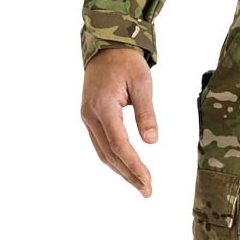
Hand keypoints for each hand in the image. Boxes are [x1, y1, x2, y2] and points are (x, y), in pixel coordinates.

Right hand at [80, 47, 157, 195]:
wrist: (105, 47)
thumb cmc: (126, 62)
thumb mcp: (142, 83)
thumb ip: (146, 113)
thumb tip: (152, 142)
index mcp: (103, 106)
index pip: (120, 145)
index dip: (134, 166)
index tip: (148, 182)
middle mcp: (91, 115)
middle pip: (110, 154)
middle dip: (129, 175)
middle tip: (148, 192)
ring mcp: (88, 118)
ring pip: (104, 153)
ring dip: (122, 172)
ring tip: (140, 186)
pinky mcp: (90, 118)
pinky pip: (101, 146)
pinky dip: (115, 161)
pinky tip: (127, 170)